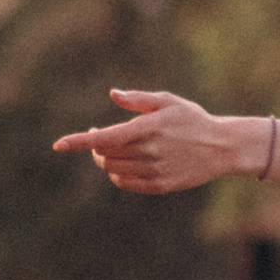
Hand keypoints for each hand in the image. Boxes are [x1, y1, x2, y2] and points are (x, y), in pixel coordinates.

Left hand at [52, 89, 257, 195]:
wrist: (221, 148)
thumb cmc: (192, 119)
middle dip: (96, 146)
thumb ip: (138, 99)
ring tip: (116, 150)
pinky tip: (126, 164)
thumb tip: (112, 94)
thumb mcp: (168, 102)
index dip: (78, 142)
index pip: (104, 138)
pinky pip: (125, 182)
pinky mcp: (159, 186)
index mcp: (147, 129)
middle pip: (104, 154)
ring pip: (112, 169)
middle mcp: (148, 152)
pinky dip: (118, 174)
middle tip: (100, 137)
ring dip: (107, 160)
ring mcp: (154, 171)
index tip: (58, 144)